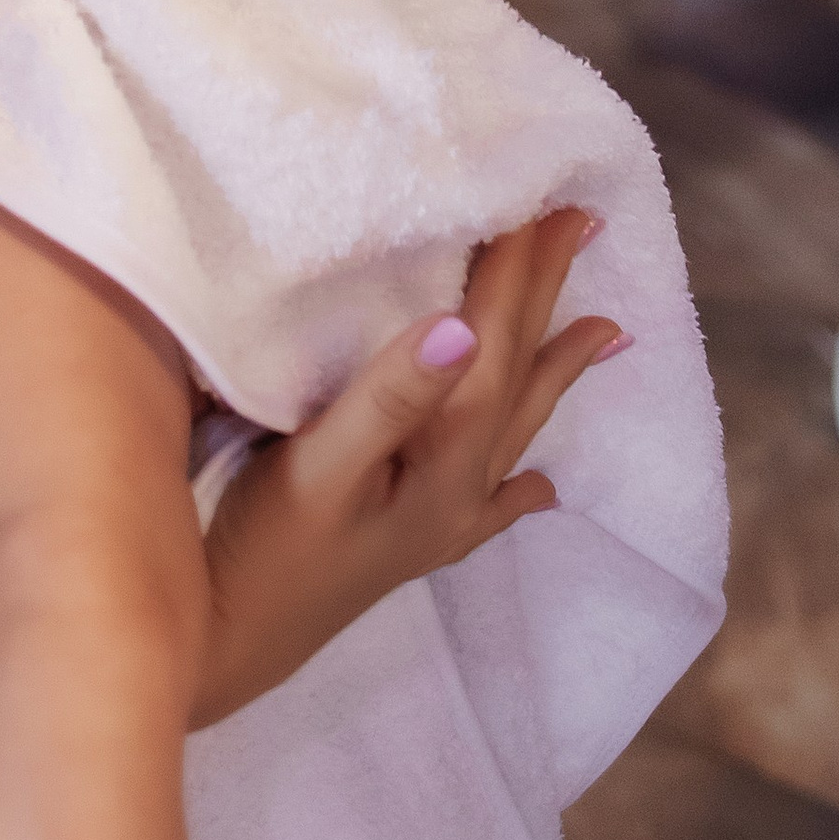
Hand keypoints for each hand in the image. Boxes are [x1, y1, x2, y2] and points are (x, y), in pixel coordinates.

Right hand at [192, 206, 623, 726]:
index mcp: (444, 460)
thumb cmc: (267, 551)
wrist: (229, 646)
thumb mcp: (320, 467)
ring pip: (515, 426)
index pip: (491, 342)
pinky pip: (490, 498)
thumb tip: (460, 328)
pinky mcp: (411, 542)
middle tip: (585, 222)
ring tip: (609, 332)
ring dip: (554, 370)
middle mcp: (460, 490)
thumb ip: (391, 397)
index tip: (540, 193)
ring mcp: (440, 521)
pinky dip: (519, 483)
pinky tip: (540, 489)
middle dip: (547, 295)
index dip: (514, 266)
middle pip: (515, 373)